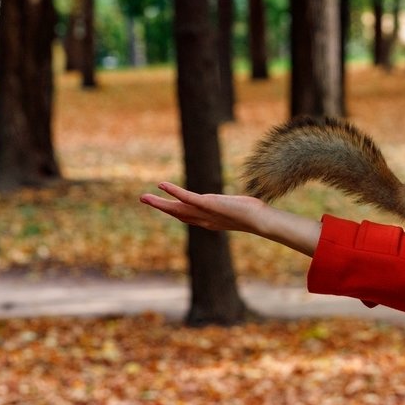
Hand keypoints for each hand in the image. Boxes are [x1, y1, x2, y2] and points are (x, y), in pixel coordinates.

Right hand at [140, 182, 321, 255]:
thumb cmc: (254, 214)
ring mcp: (204, 212)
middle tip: (143, 199)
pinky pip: (186, 198)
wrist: (261, 220)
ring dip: (160, 202)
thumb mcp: (240, 210)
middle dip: (160, 207)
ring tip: (144, 196)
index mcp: (209, 220)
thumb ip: (236, 208)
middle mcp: (203, 218)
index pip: (187, 216)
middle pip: (177, 214)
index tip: (164, 205)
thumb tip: (247, 204)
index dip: (174, 211)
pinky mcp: (207, 204)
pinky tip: (162, 184)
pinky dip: (174, 191)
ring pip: (177, 208)